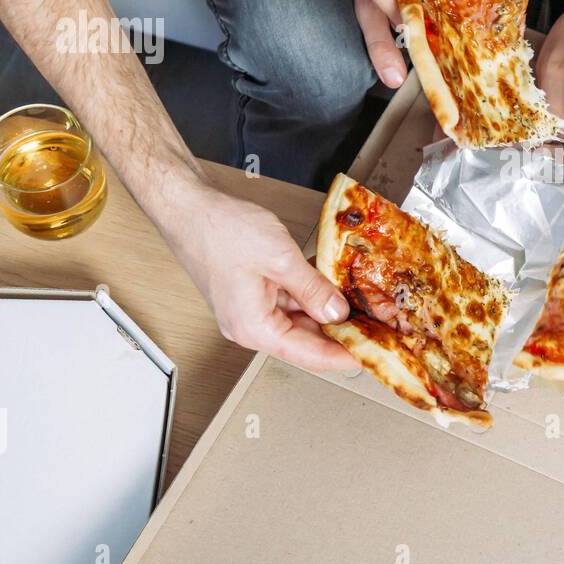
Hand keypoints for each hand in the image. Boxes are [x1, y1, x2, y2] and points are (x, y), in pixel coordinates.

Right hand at [164, 181, 355, 372]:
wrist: (188, 207)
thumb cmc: (220, 231)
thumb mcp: (280, 259)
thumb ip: (314, 290)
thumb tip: (338, 314)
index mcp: (253, 327)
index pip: (308, 355)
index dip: (344, 356)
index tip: (371, 355)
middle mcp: (249, 325)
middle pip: (305, 339)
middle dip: (341, 332)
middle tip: (375, 326)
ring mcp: (249, 308)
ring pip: (298, 318)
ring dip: (327, 309)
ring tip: (362, 304)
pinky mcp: (250, 291)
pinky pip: (287, 299)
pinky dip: (310, 292)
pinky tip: (333, 282)